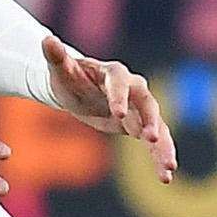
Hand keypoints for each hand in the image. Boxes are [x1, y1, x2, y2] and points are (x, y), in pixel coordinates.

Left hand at [43, 35, 176, 182]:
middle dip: (151, 121)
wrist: (79, 90)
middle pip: (147, 103)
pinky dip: (160, 157)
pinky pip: (155, 141)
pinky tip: (165, 177)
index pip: (119, 81)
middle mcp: (133, 89)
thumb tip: (48, 40)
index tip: (118, 114)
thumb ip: (56, 56)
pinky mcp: (140, 125)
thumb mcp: (61, 69)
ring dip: (163, 145)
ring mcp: (139, 109)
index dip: (120, 96)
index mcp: (113, 73)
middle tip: (150, 138)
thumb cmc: (69, 77)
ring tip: (168, 168)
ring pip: (157, 126)